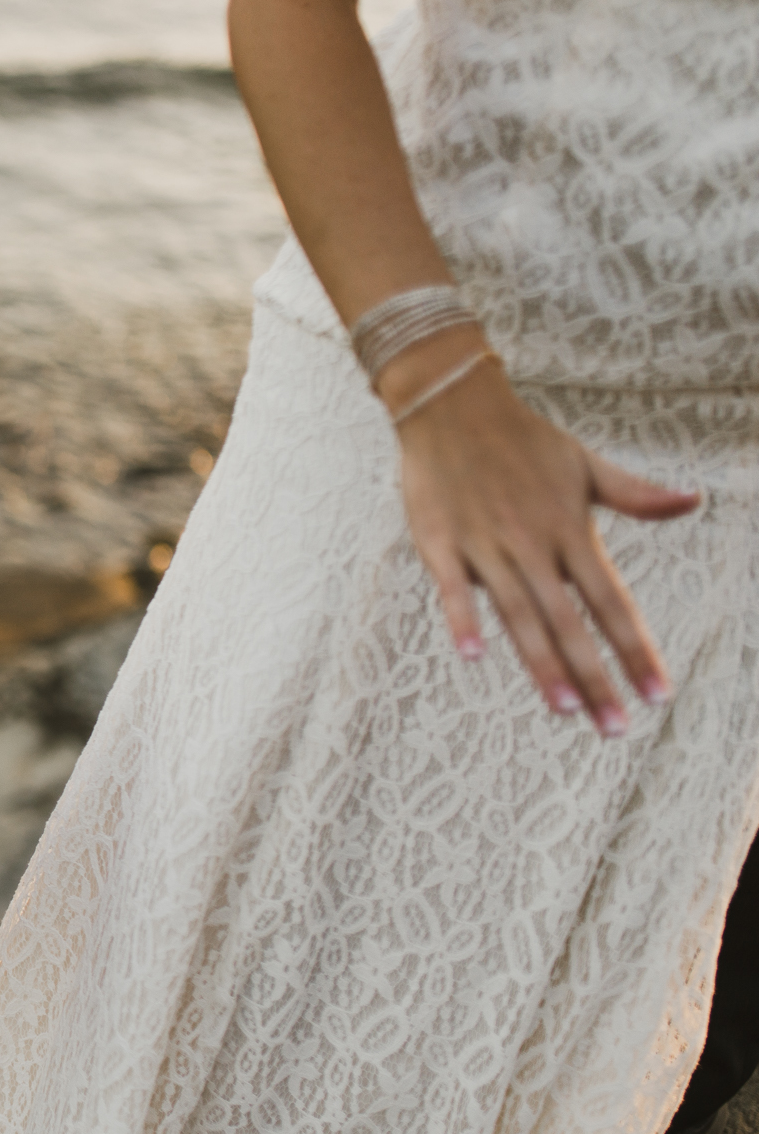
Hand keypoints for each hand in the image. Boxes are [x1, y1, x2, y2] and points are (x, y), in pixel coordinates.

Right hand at [386, 329, 699, 732]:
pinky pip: (453, 587)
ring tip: (566, 709)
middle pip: (571, 623)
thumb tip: (694, 500)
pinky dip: (463, 618)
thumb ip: (635, 494)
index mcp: (571, 531)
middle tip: (616, 728)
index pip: (613, 602)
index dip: (635, 649)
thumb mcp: (585, 463)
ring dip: (543, 663)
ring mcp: (486, 545)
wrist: (452, 404)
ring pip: (519, 615)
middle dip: (596, 677)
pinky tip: (474, 655)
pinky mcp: (440, 542)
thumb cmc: (523, 439)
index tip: (657, 692)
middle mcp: (534, 544)